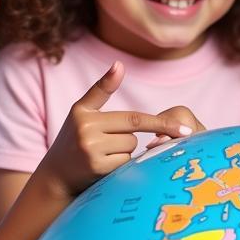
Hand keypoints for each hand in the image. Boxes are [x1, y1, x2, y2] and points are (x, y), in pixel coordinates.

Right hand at [44, 63, 195, 193]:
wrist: (55, 175)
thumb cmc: (73, 137)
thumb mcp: (82, 110)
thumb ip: (101, 89)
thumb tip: (119, 64)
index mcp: (84, 114)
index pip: (133, 118)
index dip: (160, 123)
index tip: (185, 129)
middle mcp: (86, 133)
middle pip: (134, 135)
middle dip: (129, 138)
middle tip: (109, 142)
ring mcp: (92, 154)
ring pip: (130, 150)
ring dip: (123, 152)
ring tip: (102, 154)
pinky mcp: (97, 171)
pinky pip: (125, 165)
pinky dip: (120, 165)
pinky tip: (103, 166)